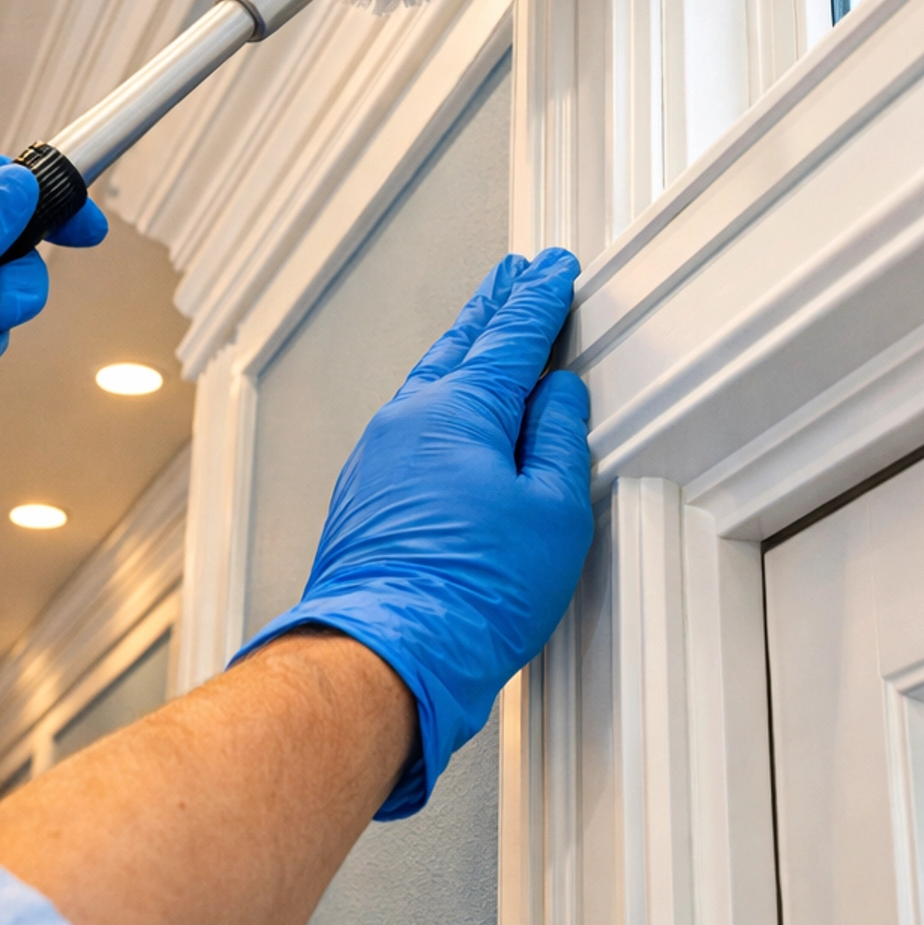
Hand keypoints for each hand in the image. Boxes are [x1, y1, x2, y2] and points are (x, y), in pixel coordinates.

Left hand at [233, 250, 590, 816]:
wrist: (384, 653)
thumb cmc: (470, 594)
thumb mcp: (552, 512)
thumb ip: (558, 441)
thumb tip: (555, 394)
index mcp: (457, 410)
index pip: (510, 337)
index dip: (539, 301)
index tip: (554, 271)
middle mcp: (407, 419)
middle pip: (460, 346)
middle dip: (492, 308)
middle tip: (514, 276)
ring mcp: (377, 455)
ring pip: (429, 383)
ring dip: (461, 351)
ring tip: (483, 329)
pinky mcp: (365, 494)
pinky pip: (410, 424)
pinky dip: (438, 400)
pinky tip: (449, 412)